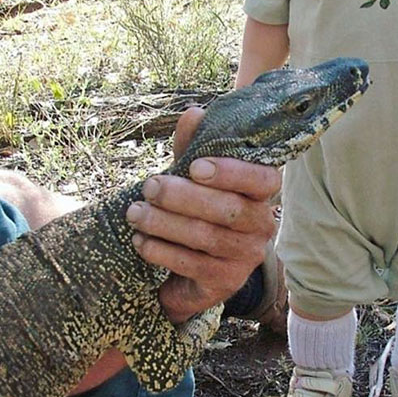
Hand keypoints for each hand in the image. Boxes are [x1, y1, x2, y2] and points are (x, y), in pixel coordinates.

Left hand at [125, 106, 280, 322]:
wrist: (192, 272)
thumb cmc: (197, 209)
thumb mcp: (194, 175)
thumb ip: (194, 145)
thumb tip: (194, 113)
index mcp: (261, 193)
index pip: (262, 180)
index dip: (231, 172)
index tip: (195, 166)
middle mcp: (262, 224)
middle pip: (229, 210)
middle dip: (183, 196)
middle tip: (149, 186)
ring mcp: (247, 256)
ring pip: (207, 237)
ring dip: (165, 223)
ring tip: (135, 213)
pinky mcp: (227, 282)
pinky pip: (193, 265)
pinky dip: (162, 251)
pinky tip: (140, 241)